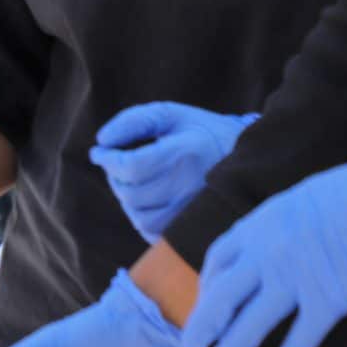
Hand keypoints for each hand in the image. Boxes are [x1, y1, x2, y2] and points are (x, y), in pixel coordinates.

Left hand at [89, 104, 258, 242]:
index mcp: (185, 152)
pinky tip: (147, 198)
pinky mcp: (194, 229)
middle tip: (117, 164)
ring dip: (126, 198)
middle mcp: (191, 186)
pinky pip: (153, 232)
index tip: (99, 152)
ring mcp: (194, 211)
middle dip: (114, 177)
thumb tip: (102, 141)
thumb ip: (132, 121)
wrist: (248, 159)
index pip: (132, 165)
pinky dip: (140, 216)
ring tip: (132, 181)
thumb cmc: (200, 132)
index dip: (107, 160)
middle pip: (131, 193)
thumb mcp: (170, 114)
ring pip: (139, 216)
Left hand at [184, 131, 346, 346]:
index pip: (218, 258)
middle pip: (222, 293)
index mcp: (262, 222)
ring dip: (235, 343)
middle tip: (192, 343)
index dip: (207, 283)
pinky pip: (302, 333)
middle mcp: (268, 251)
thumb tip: (276, 244)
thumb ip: (283, 224)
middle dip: (203, 321)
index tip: (206, 301)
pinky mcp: (330, 296)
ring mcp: (296, 275)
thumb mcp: (304, 198)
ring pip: (252, 319)